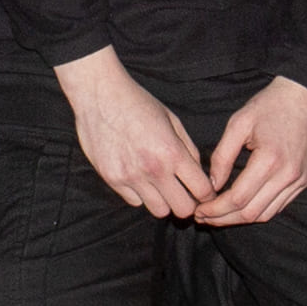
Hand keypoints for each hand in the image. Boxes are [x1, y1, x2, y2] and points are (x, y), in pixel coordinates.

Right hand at [55, 46, 212, 218]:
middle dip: (187, 203)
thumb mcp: (172, 120)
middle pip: (183, 210)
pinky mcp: (112, 179)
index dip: (207, 194)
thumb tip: (198, 174)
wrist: (100, 94)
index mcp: (172, 152)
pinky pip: (135, 201)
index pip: (202, 190)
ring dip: (163, 200)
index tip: (203, 191)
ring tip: (159, 185)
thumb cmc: (138, 103)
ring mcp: (131, 176)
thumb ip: (188, 149)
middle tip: (183, 192)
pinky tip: (137, 176)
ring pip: (159, 211)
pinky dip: (140, 194)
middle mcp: (153, 169)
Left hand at [192, 78, 306, 225]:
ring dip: (240, 219)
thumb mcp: (238, 123)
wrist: (306, 96)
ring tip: (219, 216)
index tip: (199, 210)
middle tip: (204, 218)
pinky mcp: (305, 181)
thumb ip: (222, 156)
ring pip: (266, 214)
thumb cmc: (270, 105)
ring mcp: (299, 180)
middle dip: (224, 219)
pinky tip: (242, 207)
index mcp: (269, 160)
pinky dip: (259, 211)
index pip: (237, 198)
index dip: (215, 209)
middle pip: (251, 212)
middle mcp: (287, 175)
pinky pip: (280, 206)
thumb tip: (212, 184)